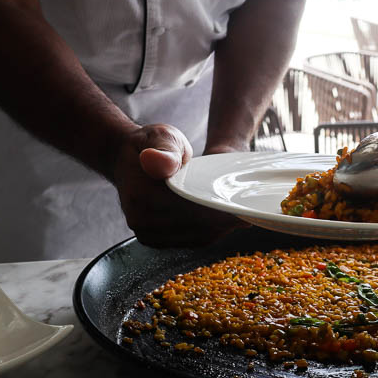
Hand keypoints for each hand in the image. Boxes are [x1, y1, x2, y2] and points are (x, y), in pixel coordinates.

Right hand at [113, 124, 247, 246]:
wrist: (127, 158)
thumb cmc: (151, 144)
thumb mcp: (162, 137)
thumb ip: (165, 150)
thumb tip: (157, 163)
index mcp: (141, 196)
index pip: (189, 210)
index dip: (218, 211)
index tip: (242, 208)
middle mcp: (140, 220)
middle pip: (195, 228)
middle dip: (224, 222)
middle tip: (249, 214)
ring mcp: (146, 233)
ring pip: (195, 238)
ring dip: (220, 230)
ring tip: (241, 218)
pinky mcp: (154, 239)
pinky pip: (189, 241)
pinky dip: (209, 233)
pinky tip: (224, 223)